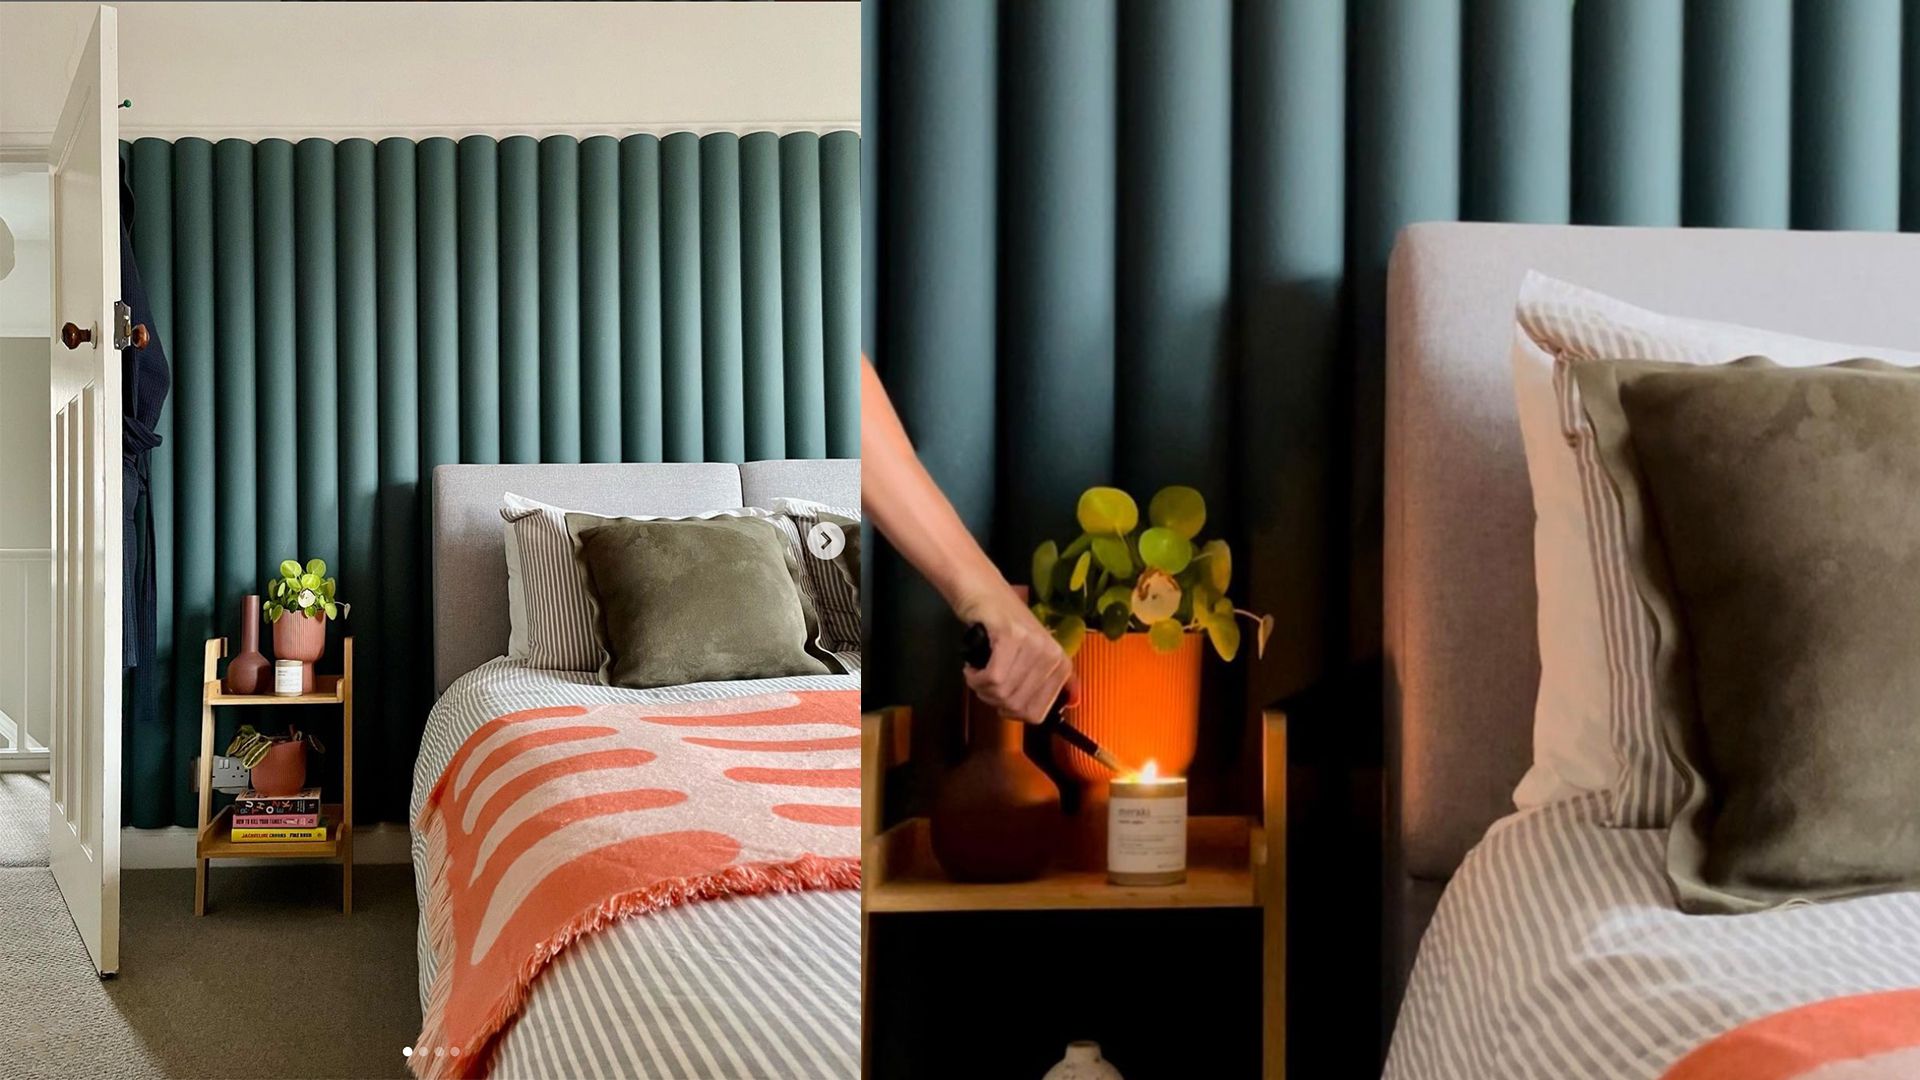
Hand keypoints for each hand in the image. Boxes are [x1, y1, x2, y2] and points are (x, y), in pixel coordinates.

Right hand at [958, 588, 1073, 723]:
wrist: (984, 591)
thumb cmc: (1003, 627)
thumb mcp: (1029, 658)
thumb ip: (1040, 686)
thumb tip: (1043, 712)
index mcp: (1061, 666)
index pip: (1035, 714)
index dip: (1009, 710)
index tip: (999, 693)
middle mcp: (1052, 656)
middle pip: (1016, 706)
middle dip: (992, 699)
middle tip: (983, 680)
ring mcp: (1033, 645)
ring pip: (1002, 693)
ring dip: (981, 687)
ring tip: (978, 671)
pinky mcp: (1011, 637)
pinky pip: (992, 678)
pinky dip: (975, 677)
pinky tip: (972, 666)